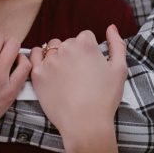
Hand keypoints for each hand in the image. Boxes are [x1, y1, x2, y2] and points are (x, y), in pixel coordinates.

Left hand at [29, 25, 126, 145]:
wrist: (85, 124)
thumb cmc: (105, 98)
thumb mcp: (119, 69)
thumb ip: (117, 44)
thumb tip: (111, 27)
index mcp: (85, 43)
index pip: (85, 37)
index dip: (89, 50)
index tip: (91, 65)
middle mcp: (65, 47)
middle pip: (68, 42)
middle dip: (73, 53)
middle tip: (78, 74)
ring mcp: (49, 60)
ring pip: (52, 48)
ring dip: (57, 56)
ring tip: (64, 75)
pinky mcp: (37, 74)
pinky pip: (34, 56)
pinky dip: (39, 59)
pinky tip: (47, 70)